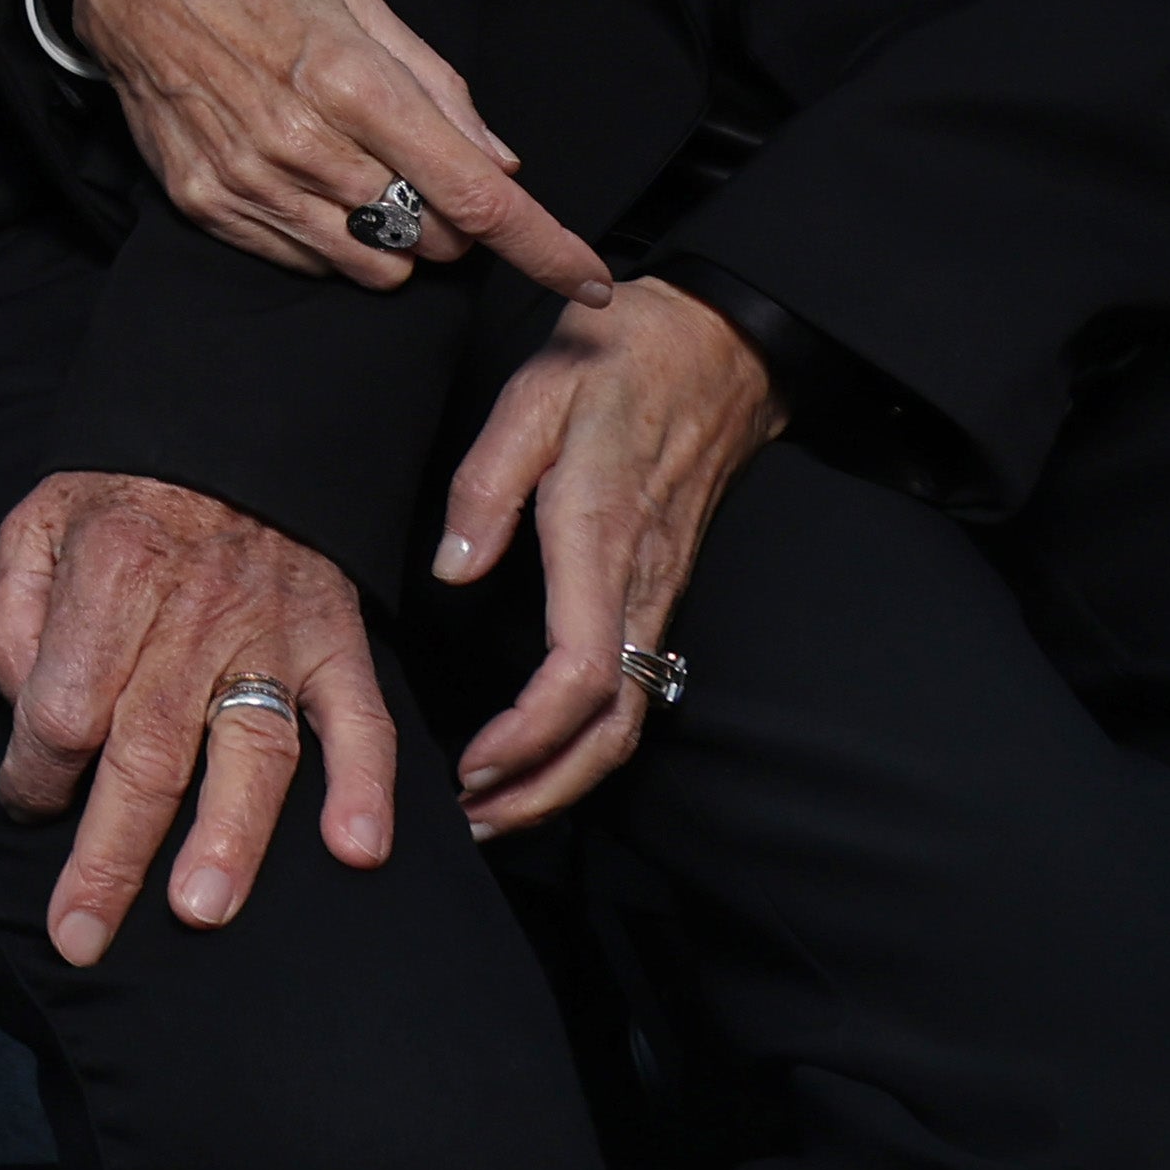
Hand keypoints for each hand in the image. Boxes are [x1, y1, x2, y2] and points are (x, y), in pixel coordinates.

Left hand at [0, 469, 397, 963]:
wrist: (236, 431)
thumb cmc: (120, 498)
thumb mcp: (35, 527)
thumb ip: (12, 620)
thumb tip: (26, 714)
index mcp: (113, 577)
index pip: (67, 704)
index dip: (37, 769)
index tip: (25, 802)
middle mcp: (195, 613)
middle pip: (147, 750)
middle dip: (110, 854)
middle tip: (81, 935)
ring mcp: (275, 634)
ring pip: (252, 749)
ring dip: (229, 834)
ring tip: (202, 908)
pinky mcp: (336, 645)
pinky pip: (360, 720)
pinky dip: (366, 784)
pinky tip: (358, 848)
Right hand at [69, 0, 613, 304]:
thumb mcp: (358, 0)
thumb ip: (437, 85)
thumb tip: (499, 162)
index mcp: (353, 83)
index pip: (473, 194)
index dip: (542, 245)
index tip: (588, 278)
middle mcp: (304, 143)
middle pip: (428, 237)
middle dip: (448, 218)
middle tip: (417, 167)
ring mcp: (252, 181)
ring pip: (370, 263)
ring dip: (391, 236)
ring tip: (360, 175)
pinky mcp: (210, 204)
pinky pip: (305, 260)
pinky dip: (329, 238)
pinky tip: (306, 183)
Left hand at [434, 278, 781, 830]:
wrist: (715, 349)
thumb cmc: (616, 363)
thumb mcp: (536, 396)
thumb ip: (489, 485)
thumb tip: (454, 571)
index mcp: (602, 539)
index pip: (581, 671)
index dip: (531, 735)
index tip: (475, 766)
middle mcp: (639, 584)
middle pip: (612, 724)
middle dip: (548, 787)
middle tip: (475, 819)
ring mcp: (657, 595)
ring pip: (628, 716)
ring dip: (566, 775)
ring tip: (496, 807)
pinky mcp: (657, 592)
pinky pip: (633, 688)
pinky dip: (586, 739)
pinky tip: (540, 754)